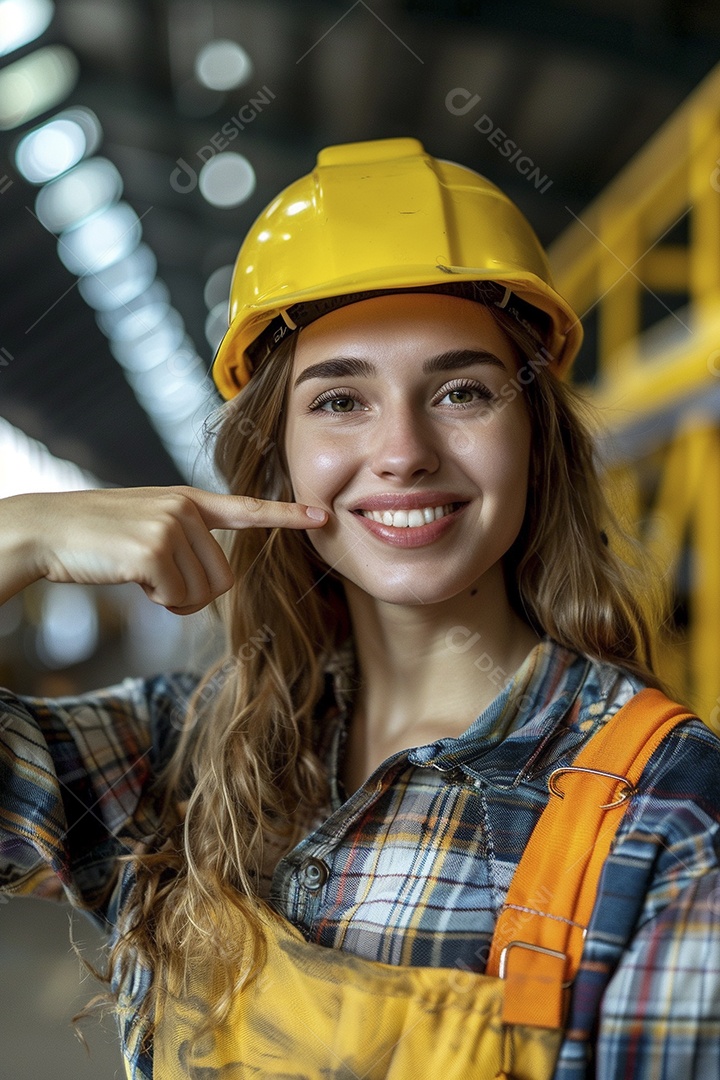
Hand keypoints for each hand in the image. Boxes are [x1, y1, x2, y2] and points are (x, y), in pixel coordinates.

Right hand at [16, 486, 326, 615]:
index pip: (247, 509)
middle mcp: (186, 508)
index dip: (286, 516)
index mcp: (188, 501)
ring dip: (172, 599)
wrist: (48, 530)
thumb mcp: (148, 524)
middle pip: (224, 579)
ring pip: (202, 593)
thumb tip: (214, 583)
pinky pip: (178, 599)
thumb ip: (184, 539)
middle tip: (155, 580)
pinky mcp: (155, 549)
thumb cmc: (98, 537)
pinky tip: (131, 577)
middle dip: (192, 593)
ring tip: (139, 573)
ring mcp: (171, 526)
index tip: (321, 516)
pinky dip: (157, 601)